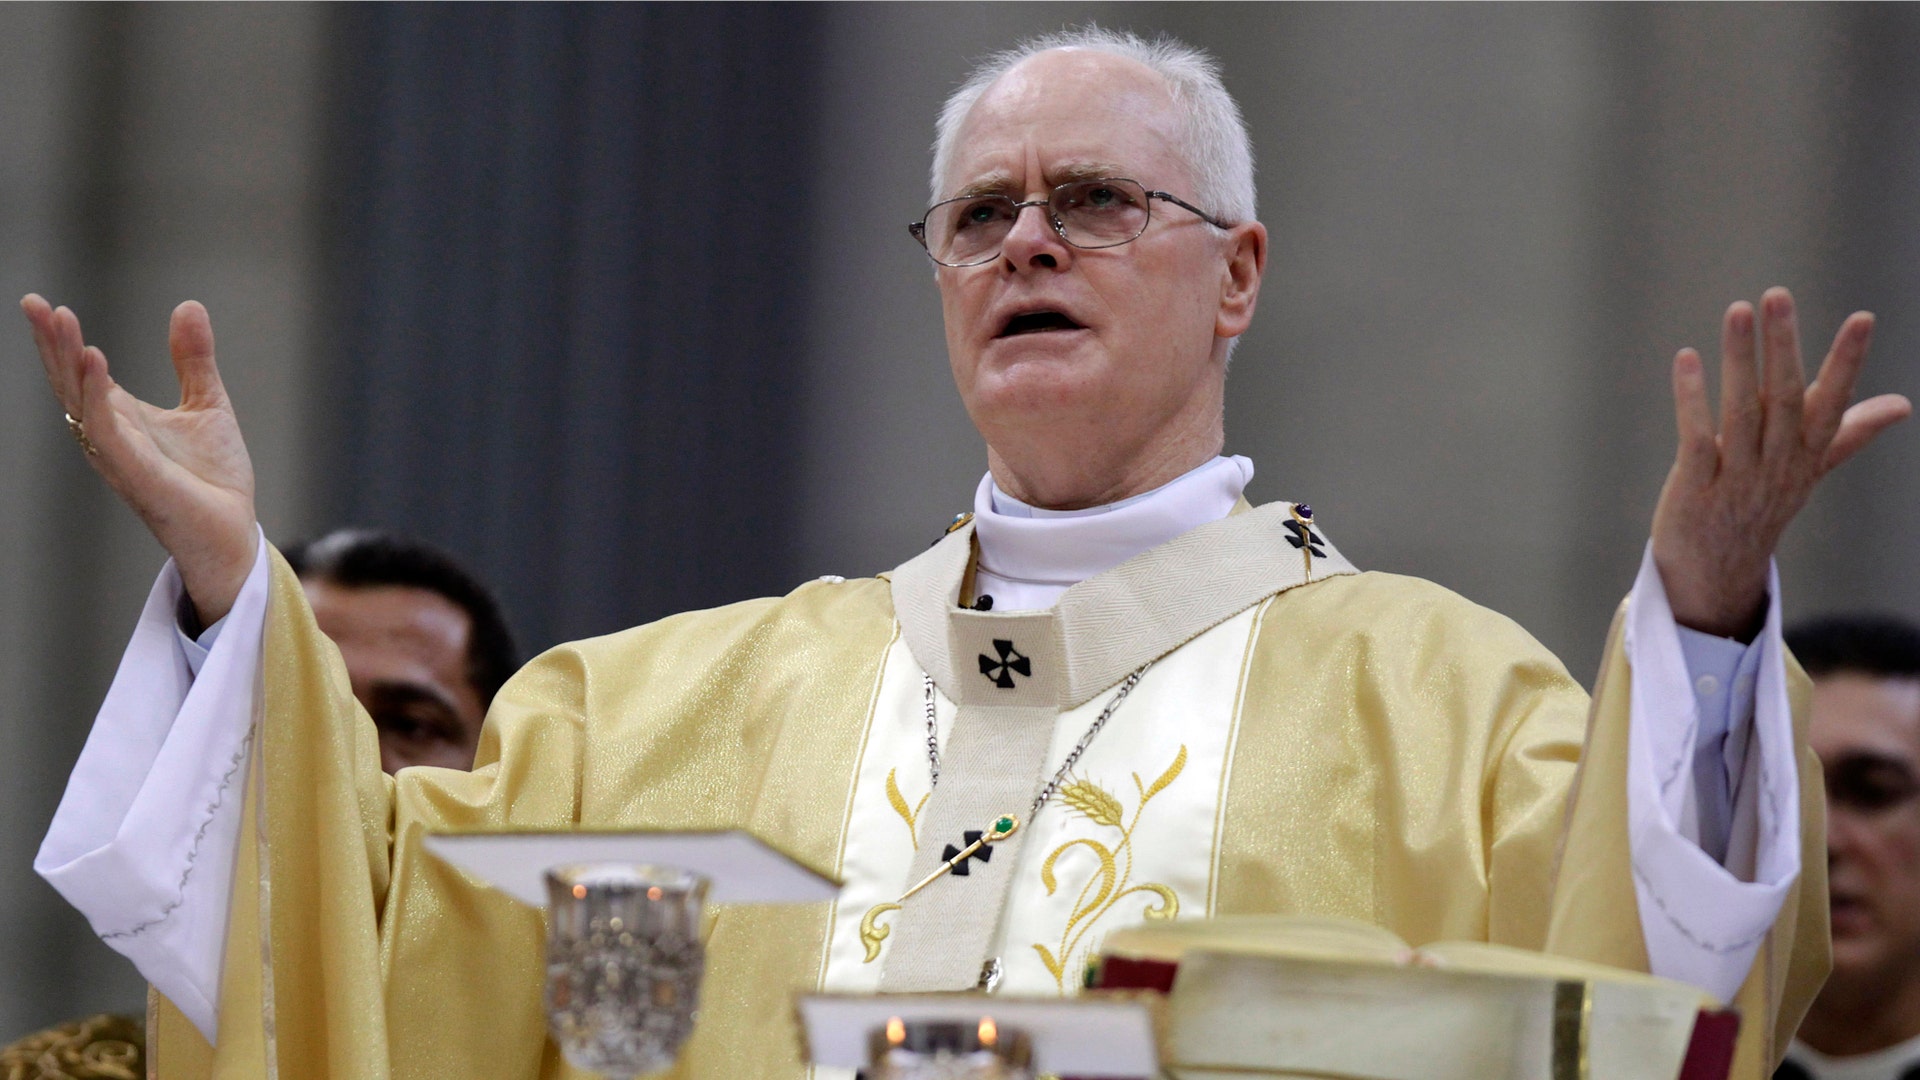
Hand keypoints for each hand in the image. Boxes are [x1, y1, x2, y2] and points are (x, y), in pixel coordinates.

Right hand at [22, 295, 259, 625]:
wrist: (233, 531)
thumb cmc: (214, 477)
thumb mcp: (207, 403)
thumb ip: (193, 359)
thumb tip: (187, 305)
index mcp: (121, 417)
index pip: (80, 372)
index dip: (59, 340)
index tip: (42, 304)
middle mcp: (110, 435)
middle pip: (69, 383)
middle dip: (51, 344)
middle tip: (36, 303)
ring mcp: (119, 456)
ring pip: (81, 403)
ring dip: (69, 363)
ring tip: (62, 321)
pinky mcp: (138, 475)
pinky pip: (108, 432)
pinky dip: (98, 398)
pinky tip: (95, 363)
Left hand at [1652, 287, 1909, 637]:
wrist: (1717, 573)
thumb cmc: (1762, 506)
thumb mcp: (1810, 468)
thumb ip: (1849, 431)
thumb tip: (1903, 404)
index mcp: (1807, 455)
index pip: (1833, 404)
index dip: (1847, 363)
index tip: (1863, 319)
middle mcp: (1777, 465)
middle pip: (1784, 399)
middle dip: (1782, 346)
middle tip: (1777, 295)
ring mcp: (1737, 478)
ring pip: (1741, 413)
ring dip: (1738, 360)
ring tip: (1737, 312)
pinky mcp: (1696, 489)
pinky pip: (1697, 439)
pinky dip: (1692, 400)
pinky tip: (1687, 360)